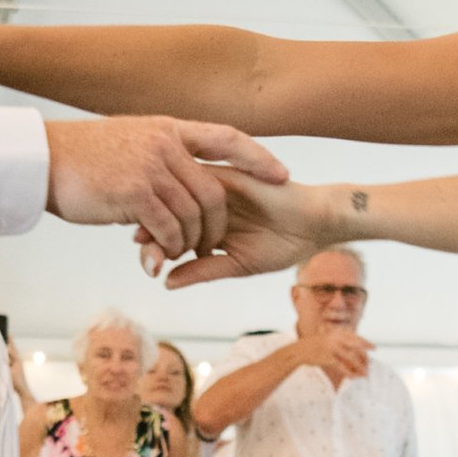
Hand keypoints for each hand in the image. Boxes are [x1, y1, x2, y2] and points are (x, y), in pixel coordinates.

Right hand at [43, 116, 290, 262]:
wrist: (42, 160)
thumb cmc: (81, 156)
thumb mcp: (128, 140)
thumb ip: (159, 154)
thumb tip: (179, 177)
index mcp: (168, 128)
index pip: (227, 138)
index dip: (258, 158)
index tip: (282, 175)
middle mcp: (165, 144)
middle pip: (214, 190)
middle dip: (218, 224)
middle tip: (212, 245)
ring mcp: (151, 167)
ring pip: (193, 214)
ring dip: (192, 241)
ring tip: (181, 253)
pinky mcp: (135, 194)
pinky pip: (169, 228)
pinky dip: (171, 247)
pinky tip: (162, 256)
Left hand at [157, 170, 327, 284]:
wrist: (316, 222)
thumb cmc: (284, 244)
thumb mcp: (238, 264)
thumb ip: (203, 269)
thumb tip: (167, 282)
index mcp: (207, 223)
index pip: (172, 230)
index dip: (154, 242)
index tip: (146, 260)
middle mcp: (206, 204)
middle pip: (168, 212)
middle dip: (150, 229)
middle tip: (141, 247)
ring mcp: (215, 188)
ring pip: (177, 197)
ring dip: (160, 214)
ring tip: (149, 236)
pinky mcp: (228, 174)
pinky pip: (198, 182)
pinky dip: (182, 196)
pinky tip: (173, 214)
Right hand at [311, 327, 371, 386]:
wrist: (299, 350)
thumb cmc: (314, 345)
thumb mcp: (328, 338)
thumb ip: (340, 341)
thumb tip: (355, 349)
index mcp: (337, 333)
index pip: (356, 337)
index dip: (366, 342)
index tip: (374, 348)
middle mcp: (336, 338)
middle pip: (356, 347)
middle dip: (365, 356)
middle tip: (370, 364)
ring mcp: (332, 348)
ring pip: (351, 358)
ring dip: (359, 367)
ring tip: (364, 373)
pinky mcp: (328, 358)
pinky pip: (342, 366)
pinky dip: (349, 372)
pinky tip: (353, 377)